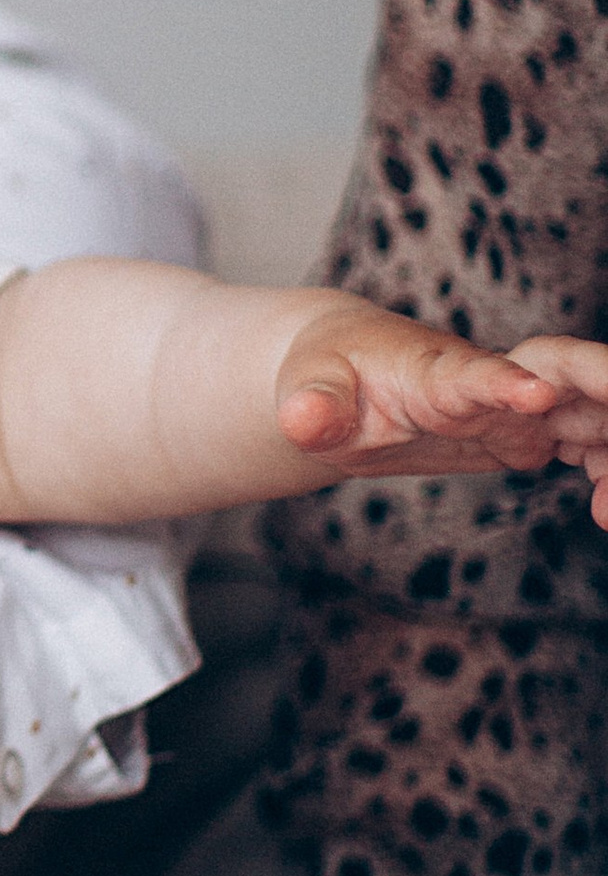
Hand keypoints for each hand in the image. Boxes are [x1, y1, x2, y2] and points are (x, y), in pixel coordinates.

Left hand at [277, 303, 607, 496]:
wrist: (349, 366)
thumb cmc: (328, 370)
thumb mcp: (308, 388)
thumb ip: (311, 406)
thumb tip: (300, 420)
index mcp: (433, 369)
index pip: (473, 374)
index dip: (505, 384)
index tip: (537, 393)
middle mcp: (487, 382)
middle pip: (563, 380)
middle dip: (602, 399)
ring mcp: (511, 407)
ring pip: (586, 414)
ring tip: (606, 509)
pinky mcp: (524, 432)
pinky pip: (585, 444)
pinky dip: (604, 468)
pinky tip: (605, 506)